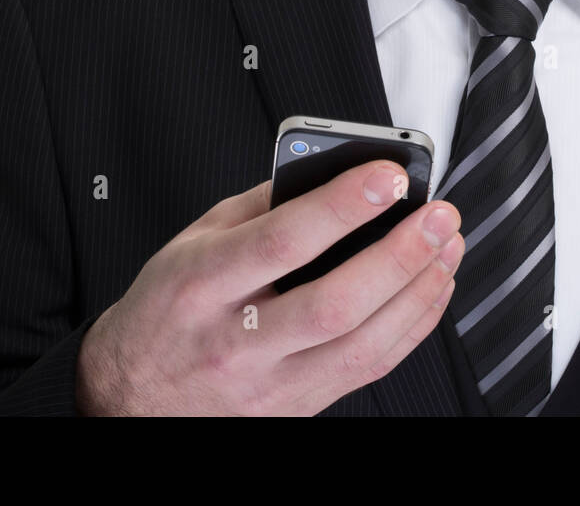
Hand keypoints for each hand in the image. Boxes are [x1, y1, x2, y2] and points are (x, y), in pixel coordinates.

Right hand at [75, 160, 462, 414]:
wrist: (132, 396)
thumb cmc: (168, 308)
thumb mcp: (194, 239)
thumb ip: (263, 205)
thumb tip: (335, 172)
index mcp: (203, 283)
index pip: (283, 241)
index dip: (343, 205)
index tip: (388, 175)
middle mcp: (237, 339)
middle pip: (334, 302)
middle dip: (398, 254)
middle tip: (438, 216)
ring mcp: (270, 382)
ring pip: (360, 343)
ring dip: (417, 291)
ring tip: (447, 246)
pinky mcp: (298, 406)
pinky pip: (368, 368)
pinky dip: (411, 325)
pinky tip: (430, 288)